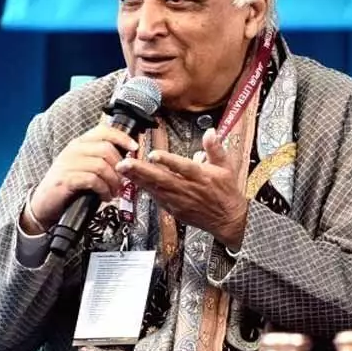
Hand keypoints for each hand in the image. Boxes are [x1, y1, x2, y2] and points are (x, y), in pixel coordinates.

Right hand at [26, 124, 139, 232]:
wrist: (44, 204)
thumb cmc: (70, 185)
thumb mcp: (86, 167)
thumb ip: (102, 159)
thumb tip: (128, 158)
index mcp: (80, 144)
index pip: (103, 130)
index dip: (122, 137)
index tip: (135, 148)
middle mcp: (73, 150)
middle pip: (106, 149)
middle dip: (120, 168)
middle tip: (123, 182)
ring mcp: (67, 164)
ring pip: (102, 166)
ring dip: (113, 182)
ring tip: (114, 192)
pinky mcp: (65, 179)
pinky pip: (93, 180)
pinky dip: (104, 190)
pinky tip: (105, 197)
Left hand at [117, 128, 248, 247]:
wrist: (228, 219)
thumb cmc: (226, 192)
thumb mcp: (226, 167)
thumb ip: (215, 149)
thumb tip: (210, 132)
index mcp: (202, 177)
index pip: (183, 167)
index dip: (168, 161)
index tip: (153, 154)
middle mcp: (189, 189)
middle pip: (163, 179)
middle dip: (142, 171)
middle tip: (124, 163)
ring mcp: (180, 201)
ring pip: (156, 189)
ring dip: (138, 179)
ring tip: (123, 170)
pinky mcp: (175, 209)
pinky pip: (157, 198)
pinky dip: (145, 190)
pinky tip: (134, 182)